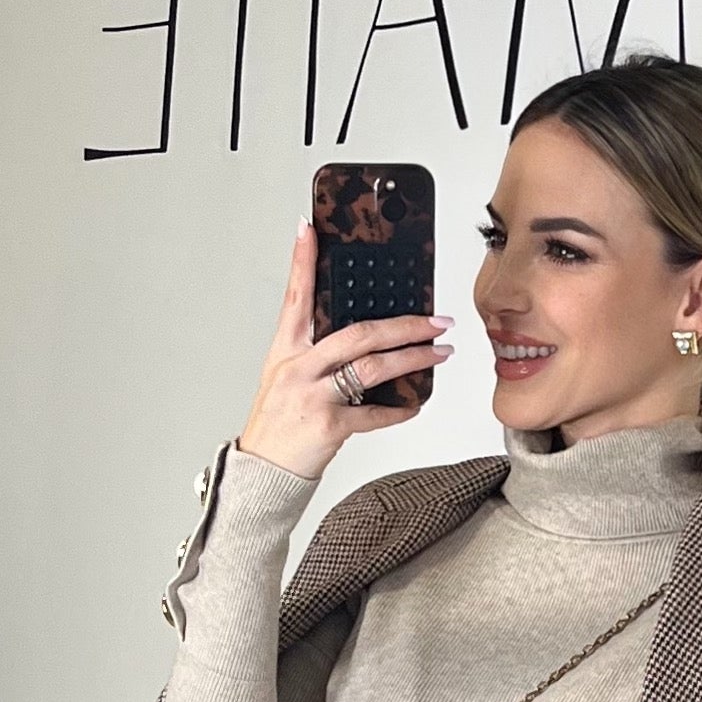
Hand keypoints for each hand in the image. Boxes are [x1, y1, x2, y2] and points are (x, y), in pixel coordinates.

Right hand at [238, 228, 452, 480]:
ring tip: (439, 353)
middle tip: (435, 319)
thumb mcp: (285, 379)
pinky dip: (398, 411)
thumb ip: (315, 355)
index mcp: (286, 351)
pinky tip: (414, 406)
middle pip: (358, 333)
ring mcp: (314, 395)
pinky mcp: (329, 425)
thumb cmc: (277, 425)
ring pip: (373, 366)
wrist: (263, 471)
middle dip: (404, 324)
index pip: (295, 297)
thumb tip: (359, 339)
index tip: (309, 230)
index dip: (301, 261)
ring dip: (413, 358)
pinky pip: (373, 414)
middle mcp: (299, 367)